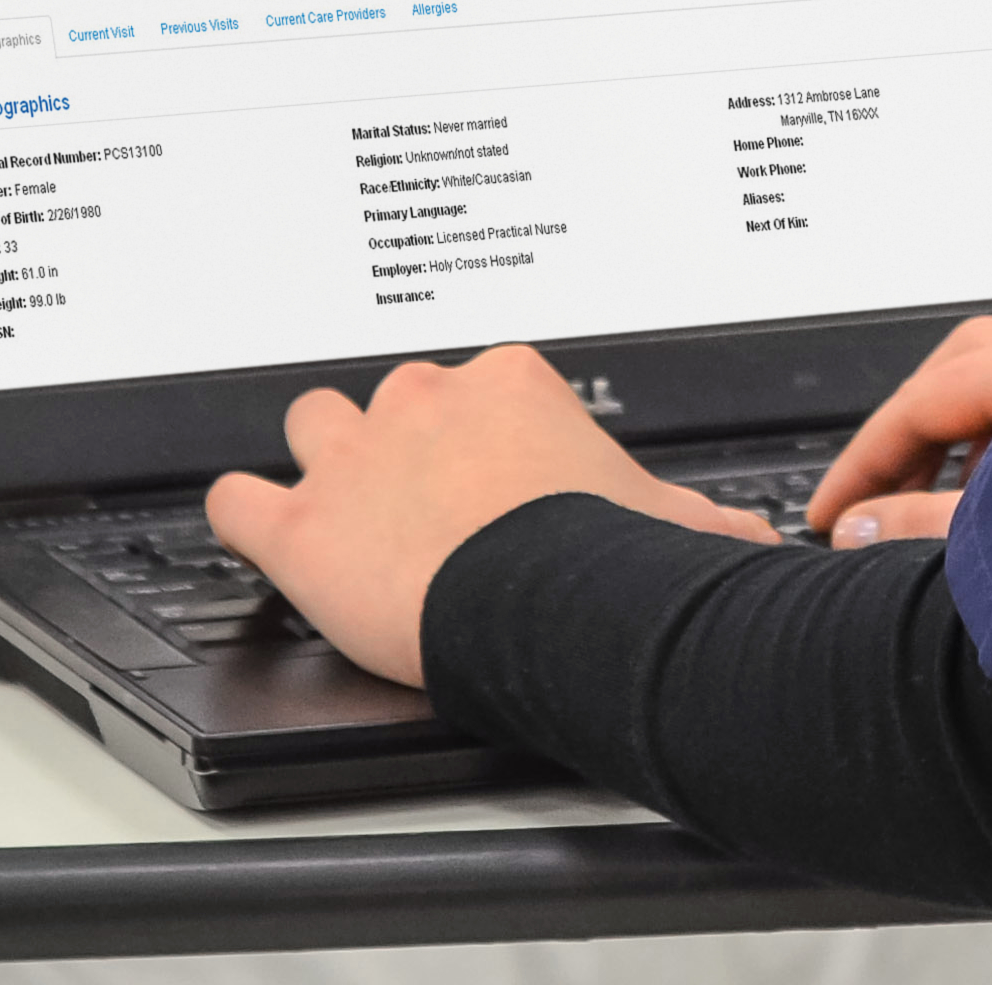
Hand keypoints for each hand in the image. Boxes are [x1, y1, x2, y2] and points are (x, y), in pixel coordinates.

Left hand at [206, 342, 770, 686]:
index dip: (480, 434)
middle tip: (424, 499)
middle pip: (395, 395)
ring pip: (312, 421)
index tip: (496, 475)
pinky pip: (236, 497)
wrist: (546, 608)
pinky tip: (258, 530)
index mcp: (509, 384)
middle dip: (402, 440)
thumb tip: (755, 541)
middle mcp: (424, 401)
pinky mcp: (300, 526)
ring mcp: (355, 458)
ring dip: (323, 457)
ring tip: (343, 504)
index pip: (479, 384)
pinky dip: (242, 515)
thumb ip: (702, 518)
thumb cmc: (604, 559)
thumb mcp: (673, 520)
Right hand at [805, 311, 991, 547]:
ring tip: (919, 500)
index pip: (918, 405)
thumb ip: (923, 526)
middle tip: (865, 497)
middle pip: (949, 376)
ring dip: (947, 438)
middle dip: (899, 438)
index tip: (827, 509)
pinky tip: (988, 489)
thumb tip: (857, 526)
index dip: (861, 464)